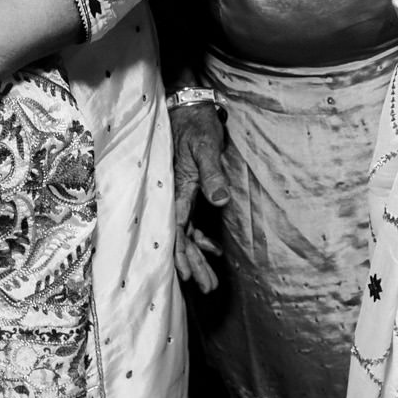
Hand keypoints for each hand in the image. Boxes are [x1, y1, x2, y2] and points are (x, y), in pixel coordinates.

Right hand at [170, 97, 231, 291]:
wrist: (191, 108)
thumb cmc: (197, 125)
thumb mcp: (206, 146)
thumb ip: (213, 174)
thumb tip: (220, 201)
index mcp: (177, 189)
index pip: (177, 229)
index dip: (181, 254)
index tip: (187, 277)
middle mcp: (176, 196)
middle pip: (182, 239)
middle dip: (193, 265)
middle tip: (207, 289)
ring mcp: (182, 195)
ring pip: (187, 234)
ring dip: (199, 257)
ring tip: (211, 282)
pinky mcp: (190, 190)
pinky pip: (193, 223)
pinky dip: (203, 239)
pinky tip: (214, 253)